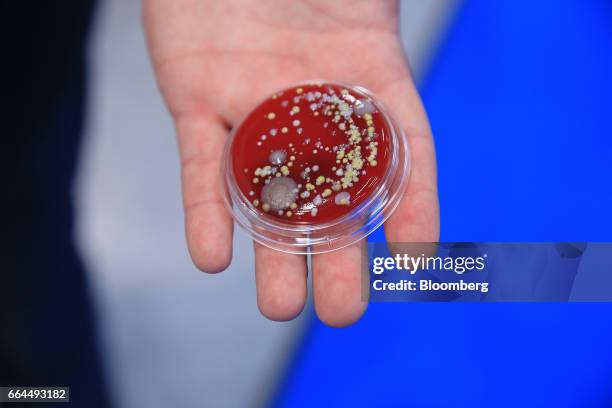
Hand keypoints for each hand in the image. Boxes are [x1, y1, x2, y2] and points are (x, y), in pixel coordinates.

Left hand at [143, 0, 438, 326]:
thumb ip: (391, 17)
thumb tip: (420, 44)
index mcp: (365, 81)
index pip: (399, 154)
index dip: (412, 206)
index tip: (416, 259)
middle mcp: (310, 111)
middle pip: (329, 196)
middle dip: (335, 257)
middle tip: (342, 312)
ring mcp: (253, 112)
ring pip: (265, 195)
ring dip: (272, 255)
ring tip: (280, 309)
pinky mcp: (196, 103)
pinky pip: (200, 166)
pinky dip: (205, 210)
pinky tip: (211, 258)